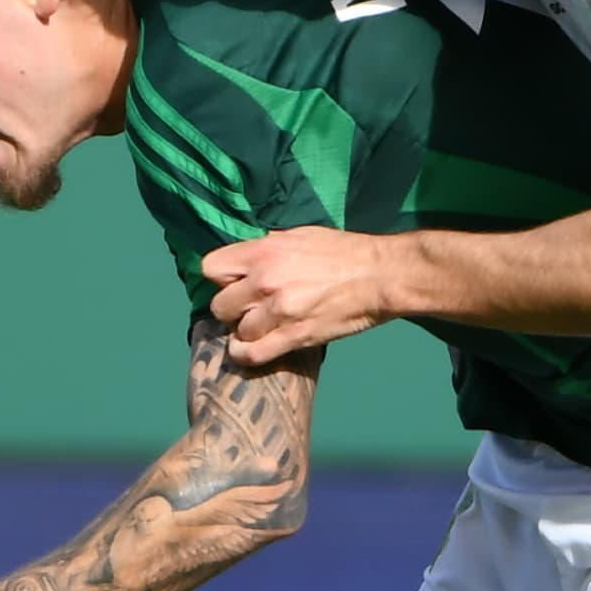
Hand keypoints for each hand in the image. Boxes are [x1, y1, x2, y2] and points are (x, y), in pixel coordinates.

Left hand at [202, 225, 391, 365]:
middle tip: (248, 308)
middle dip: (231, 308)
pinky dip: (245, 355)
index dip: (220, 278)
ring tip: (261, 327)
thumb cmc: (344, 252)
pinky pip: (253, 354)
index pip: (211, 269)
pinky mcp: (294, 336)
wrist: (379, 275)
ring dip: (246, 331)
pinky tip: (249, 350)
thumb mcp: (300, 236)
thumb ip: (269, 247)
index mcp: (264, 251)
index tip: (233, 283)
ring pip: (237, 331)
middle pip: (219, 305)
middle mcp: (265, 281)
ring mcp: (278, 311)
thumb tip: (250, 256)